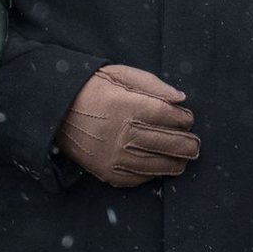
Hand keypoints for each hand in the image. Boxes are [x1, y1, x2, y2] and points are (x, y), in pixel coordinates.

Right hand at [54, 64, 200, 187]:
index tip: (188, 119)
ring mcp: (115, 156)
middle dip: (187, 144)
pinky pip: (139, 177)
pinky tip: (162, 166)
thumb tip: (181, 99)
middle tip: (196, 144)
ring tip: (185, 158)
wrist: (57, 111)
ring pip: (157, 164)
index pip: (168, 116)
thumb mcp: (121, 74)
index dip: (183, 119)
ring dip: (176, 162)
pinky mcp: (108, 172)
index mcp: (128, 106)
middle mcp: (123, 134)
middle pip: (168, 143)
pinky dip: (154, 173)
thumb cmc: (93, 87)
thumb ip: (153, 85)